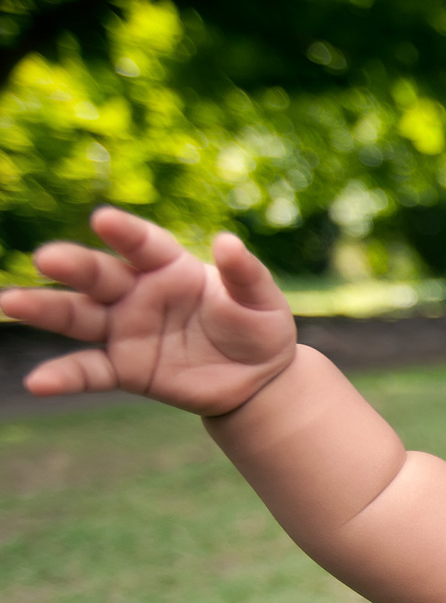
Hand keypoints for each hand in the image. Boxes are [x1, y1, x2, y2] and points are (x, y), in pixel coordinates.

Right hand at [0, 207, 296, 415]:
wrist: (257, 380)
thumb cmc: (259, 328)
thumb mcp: (263, 302)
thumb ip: (246, 274)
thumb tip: (227, 243)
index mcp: (171, 267)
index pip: (143, 244)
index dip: (125, 232)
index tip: (103, 219)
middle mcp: (139, 293)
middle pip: (99, 275)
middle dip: (73, 265)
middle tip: (47, 257)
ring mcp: (125, 330)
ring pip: (79, 317)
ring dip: (45, 309)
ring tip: (11, 303)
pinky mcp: (124, 368)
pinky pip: (89, 371)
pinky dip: (64, 376)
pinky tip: (38, 383)